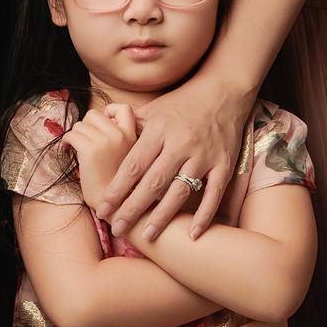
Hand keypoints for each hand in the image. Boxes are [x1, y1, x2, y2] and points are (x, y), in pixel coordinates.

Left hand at [67, 103, 138, 215]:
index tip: (101, 128)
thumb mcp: (130, 158)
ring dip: (75, 136)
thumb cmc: (120, 186)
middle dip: (87, 127)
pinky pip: (71, 135)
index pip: (122, 108)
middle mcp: (121, 135)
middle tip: (85, 142)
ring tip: (76, 149)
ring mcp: (106, 141)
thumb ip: (121, 139)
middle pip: (95, 114)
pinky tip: (68, 152)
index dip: (109, 113)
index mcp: (134, 136)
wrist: (118, 209)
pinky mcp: (91, 150)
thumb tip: (101, 122)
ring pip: (80, 124)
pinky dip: (66, 143)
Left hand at [98, 73, 253, 238]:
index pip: (133, 165)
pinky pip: (213, 193)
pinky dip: (204, 215)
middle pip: (153, 182)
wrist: (223, 91)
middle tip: (117, 228)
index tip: (103, 207)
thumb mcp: (153, 109)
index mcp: (159, 130)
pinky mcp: (224, 163)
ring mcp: (203, 155)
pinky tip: (192, 233)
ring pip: (180, 191)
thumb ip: (129, 126)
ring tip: (148, 235)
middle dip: (133, 208)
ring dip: (163, 216)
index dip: (117, 189)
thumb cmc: (182, 102)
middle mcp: (180, 143)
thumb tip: (102, 138)